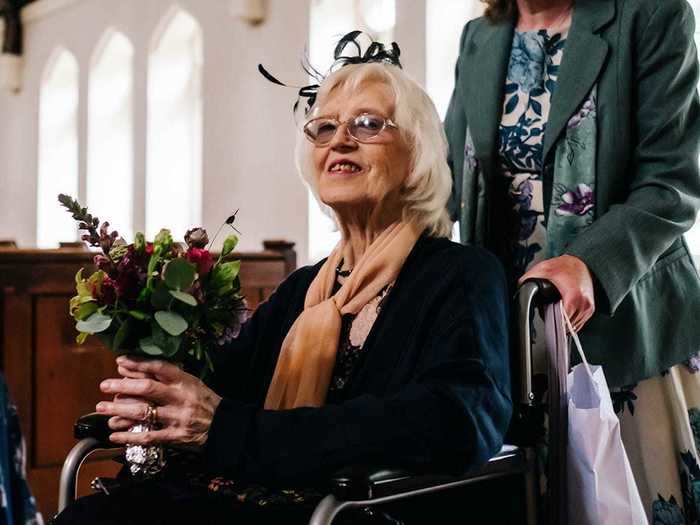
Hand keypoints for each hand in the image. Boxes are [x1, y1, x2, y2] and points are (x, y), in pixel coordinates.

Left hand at [96, 357, 221, 449]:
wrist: (224, 427)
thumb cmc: (204, 402)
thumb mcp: (191, 383)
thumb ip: (166, 378)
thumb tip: (135, 370)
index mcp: (185, 381)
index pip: (159, 368)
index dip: (138, 364)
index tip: (120, 362)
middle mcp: (180, 397)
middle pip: (148, 388)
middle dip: (123, 386)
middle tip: (104, 385)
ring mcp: (177, 417)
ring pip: (143, 412)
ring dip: (119, 411)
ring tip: (101, 409)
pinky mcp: (175, 436)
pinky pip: (148, 436)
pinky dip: (129, 437)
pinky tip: (114, 436)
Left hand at [518, 254, 594, 331]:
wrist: (581, 263)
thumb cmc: (564, 266)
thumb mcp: (543, 269)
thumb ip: (529, 279)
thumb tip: (520, 287)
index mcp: (574, 296)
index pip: (563, 321)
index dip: (551, 322)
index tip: (544, 319)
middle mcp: (584, 304)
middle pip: (566, 326)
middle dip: (555, 322)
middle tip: (546, 313)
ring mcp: (588, 308)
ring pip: (572, 327)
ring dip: (562, 323)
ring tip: (554, 312)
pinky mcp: (590, 310)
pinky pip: (578, 324)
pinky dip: (569, 321)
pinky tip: (562, 313)